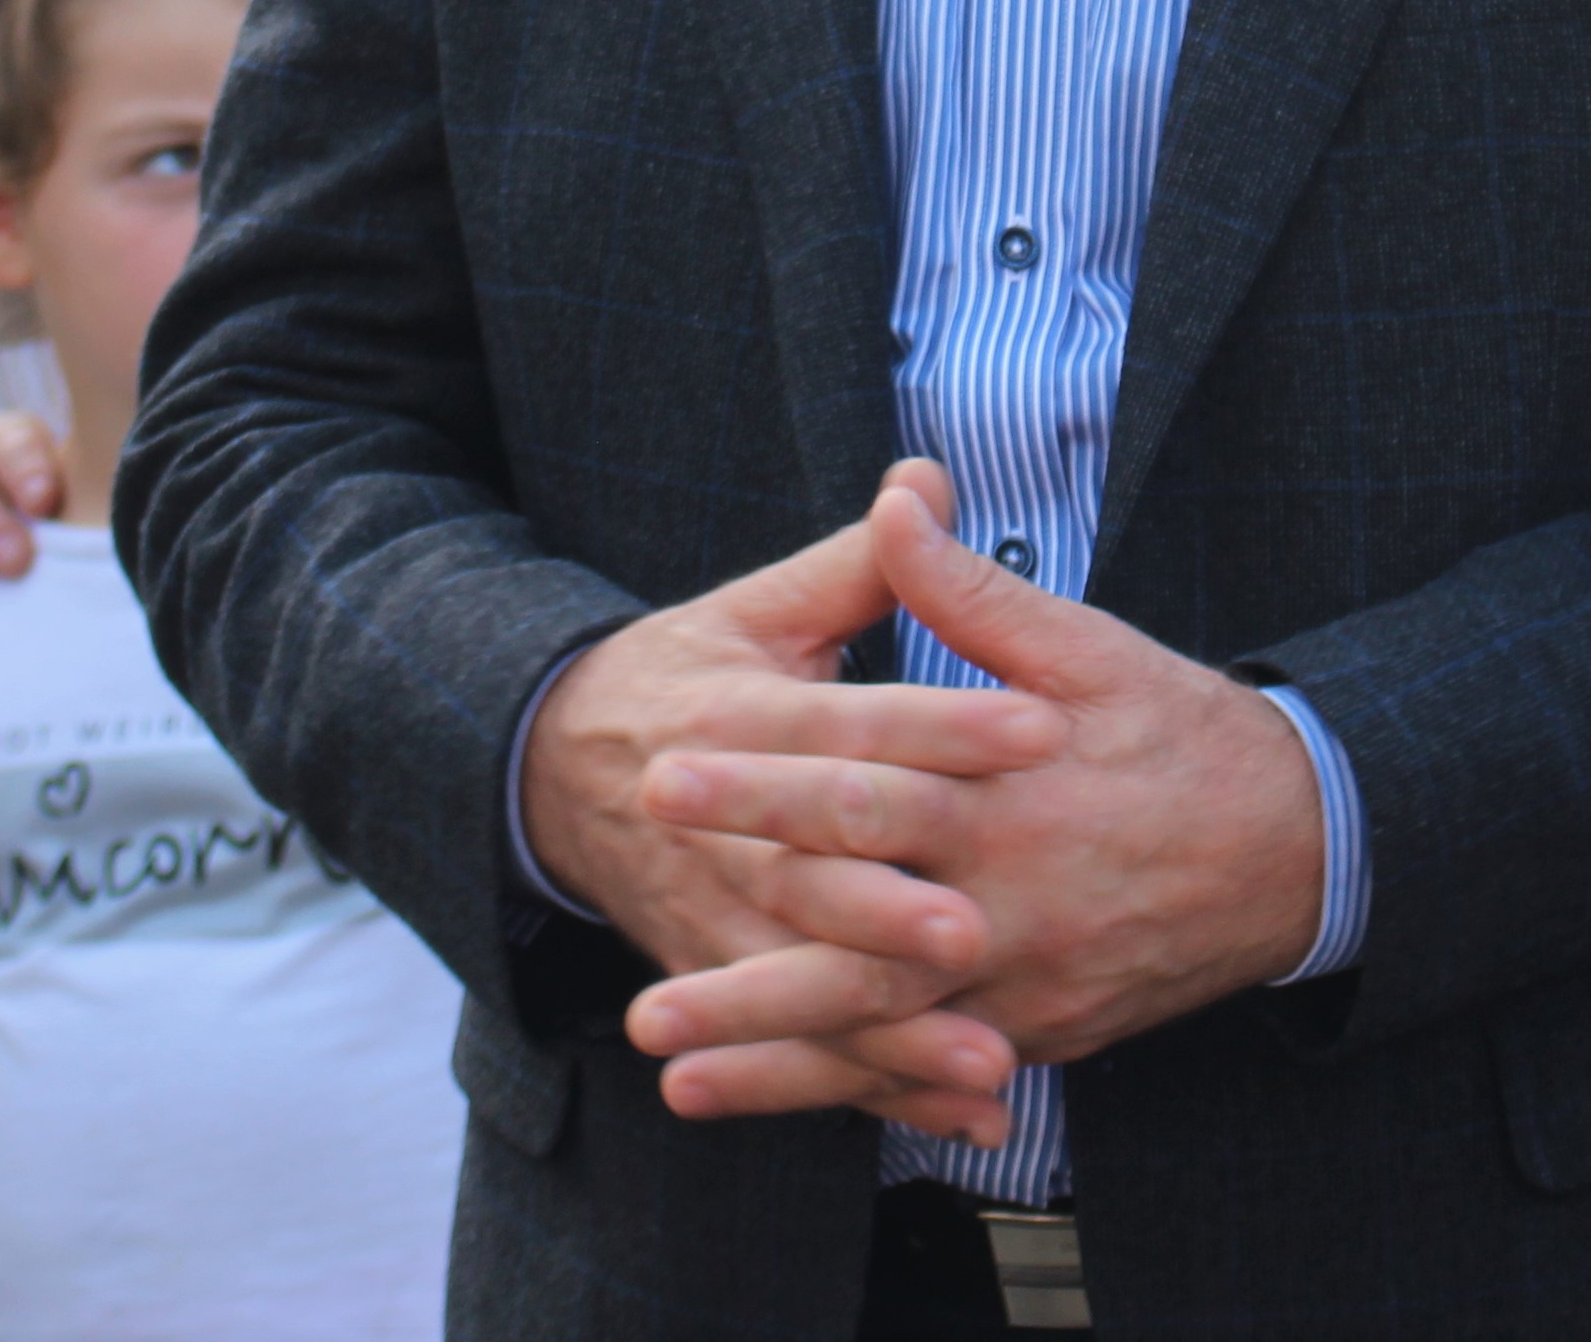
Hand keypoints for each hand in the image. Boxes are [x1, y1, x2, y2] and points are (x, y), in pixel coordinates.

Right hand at [522, 461, 1069, 1144]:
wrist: (550, 769)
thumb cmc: (684, 672)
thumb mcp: (757, 608)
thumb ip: (857, 561)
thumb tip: (926, 479)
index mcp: (741, 715)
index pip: (853, 724)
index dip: (944, 725)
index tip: (1040, 728)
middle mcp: (723, 829)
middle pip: (816, 872)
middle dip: (894, 906)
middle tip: (978, 926)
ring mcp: (714, 917)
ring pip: (807, 981)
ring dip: (892, 1028)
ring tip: (989, 1054)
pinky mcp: (717, 980)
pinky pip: (800, 1047)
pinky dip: (879, 1088)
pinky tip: (964, 1111)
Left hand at [628, 483, 1324, 1109]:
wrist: (1299, 852)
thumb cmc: (1180, 734)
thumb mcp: (1086, 646)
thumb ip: (973, 590)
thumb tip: (897, 496)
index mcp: (1008, 794)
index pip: (862, 785)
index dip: (761, 780)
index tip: (669, 769)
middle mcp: (1008, 901)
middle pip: (851, 926)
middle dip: (739, 943)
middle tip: (638, 968)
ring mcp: (1024, 981)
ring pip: (878, 1024)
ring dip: (768, 1045)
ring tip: (667, 1055)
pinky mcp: (1039, 1032)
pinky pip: (927, 1065)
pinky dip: (845, 1088)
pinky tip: (762, 1095)